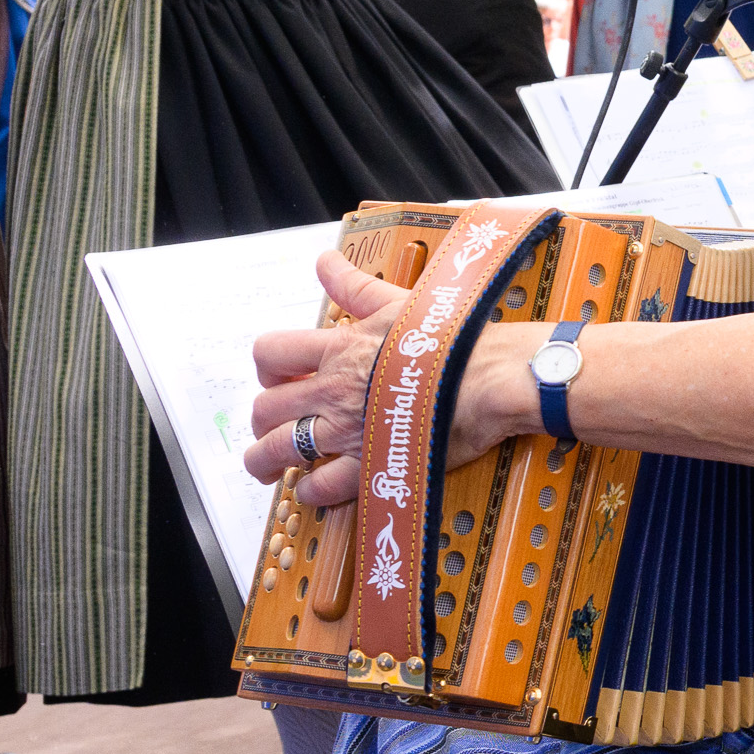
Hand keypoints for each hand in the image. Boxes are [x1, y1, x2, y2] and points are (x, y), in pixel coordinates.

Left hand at [239, 252, 542, 506]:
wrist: (493, 377)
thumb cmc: (453, 340)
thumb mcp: (397, 303)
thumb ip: (354, 286)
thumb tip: (325, 261)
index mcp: (338, 349)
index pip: (271, 354)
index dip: (266, 369)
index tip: (276, 378)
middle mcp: (333, 390)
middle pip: (266, 408)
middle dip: (260, 420)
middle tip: (269, 427)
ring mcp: (347, 430)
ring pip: (277, 451)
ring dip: (263, 461)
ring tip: (265, 467)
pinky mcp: (371, 463)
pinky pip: (321, 487)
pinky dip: (308, 492)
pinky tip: (310, 490)